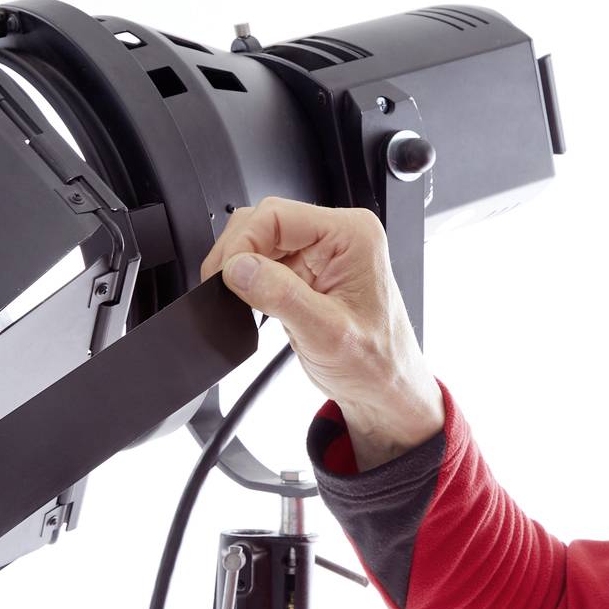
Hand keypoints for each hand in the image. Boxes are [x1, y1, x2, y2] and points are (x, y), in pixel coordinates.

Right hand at [200, 195, 444, 467]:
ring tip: (244, 302)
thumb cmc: (376, 365)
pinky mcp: (306, 274)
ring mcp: (320, 255)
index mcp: (352, 236)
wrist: (383, 393)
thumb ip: (280, 296)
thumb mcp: (326, 333)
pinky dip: (249, 283)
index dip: (243, 243)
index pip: (277, 215)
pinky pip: (264, 264)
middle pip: (264, 222)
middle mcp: (338, 237)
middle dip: (237, 254)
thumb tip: (238, 268)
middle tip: (225, 289)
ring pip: (259, 242)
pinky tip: (254, 305)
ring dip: (242, 269)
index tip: (226, 276)